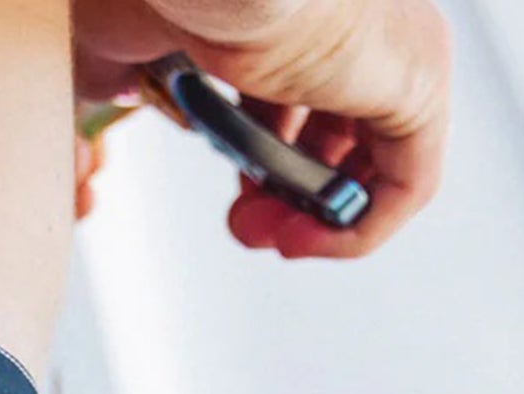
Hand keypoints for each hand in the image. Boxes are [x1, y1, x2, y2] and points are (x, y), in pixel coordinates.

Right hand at [74, 0, 451, 256]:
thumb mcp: (123, 36)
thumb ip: (118, 68)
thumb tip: (104, 98)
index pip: (309, 88)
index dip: (266, 154)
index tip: (234, 191)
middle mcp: (367, 18)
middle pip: (344, 131)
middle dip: (288, 194)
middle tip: (245, 225)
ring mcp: (402, 47)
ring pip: (375, 162)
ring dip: (314, 219)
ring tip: (265, 237)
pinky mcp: (419, 85)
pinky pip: (409, 184)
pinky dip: (355, 228)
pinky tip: (300, 241)